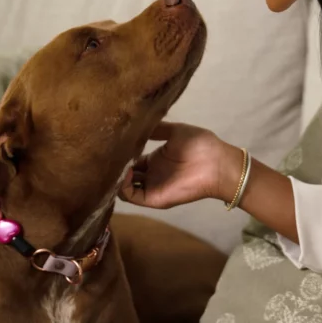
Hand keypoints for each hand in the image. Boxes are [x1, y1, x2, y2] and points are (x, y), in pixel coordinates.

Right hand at [118, 122, 236, 208]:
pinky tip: (125, 171)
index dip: (123, 154)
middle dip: (116, 166)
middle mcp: (152, 174)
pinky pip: (130, 196)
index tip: (112, 144)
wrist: (216, 163)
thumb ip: (157, 129)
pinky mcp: (153, 198)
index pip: (132, 160)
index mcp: (156, 159)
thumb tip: (139, 124)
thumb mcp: (175, 131)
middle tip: (105, 155)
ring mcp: (152, 186)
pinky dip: (122, 186)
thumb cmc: (199, 145)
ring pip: (124, 186)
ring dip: (116, 177)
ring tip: (112, 163)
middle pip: (126, 174)